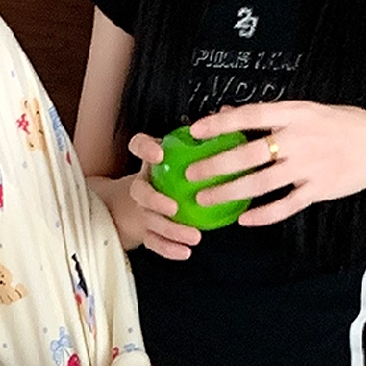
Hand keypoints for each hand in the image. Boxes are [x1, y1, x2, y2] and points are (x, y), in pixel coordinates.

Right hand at [88, 133, 201, 258]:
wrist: (143, 205)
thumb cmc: (172, 174)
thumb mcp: (182, 153)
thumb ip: (203, 137)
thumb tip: (228, 112)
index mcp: (149, 162)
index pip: (137, 146)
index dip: (145, 150)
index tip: (159, 153)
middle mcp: (141, 185)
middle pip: (140, 191)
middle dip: (155, 200)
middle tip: (174, 207)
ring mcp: (140, 211)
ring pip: (150, 221)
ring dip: (170, 230)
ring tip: (194, 237)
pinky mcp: (144, 232)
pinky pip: (153, 243)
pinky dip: (168, 249)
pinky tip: (185, 253)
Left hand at [187, 101, 365, 225]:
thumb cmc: (338, 126)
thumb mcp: (305, 111)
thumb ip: (267, 116)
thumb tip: (226, 112)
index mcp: (295, 115)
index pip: (251, 116)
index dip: (221, 123)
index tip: (195, 130)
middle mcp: (299, 140)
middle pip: (249, 154)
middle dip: (216, 166)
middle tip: (192, 174)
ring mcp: (308, 167)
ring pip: (260, 184)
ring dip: (228, 192)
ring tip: (205, 198)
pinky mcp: (317, 190)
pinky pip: (284, 206)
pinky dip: (262, 215)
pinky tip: (243, 219)